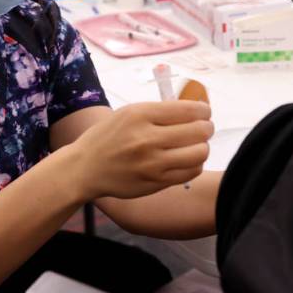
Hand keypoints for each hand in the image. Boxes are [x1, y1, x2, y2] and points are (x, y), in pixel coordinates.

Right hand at [68, 101, 212, 200]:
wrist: (86, 168)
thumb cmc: (109, 136)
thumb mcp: (129, 113)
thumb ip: (160, 111)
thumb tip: (196, 110)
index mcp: (140, 114)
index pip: (189, 110)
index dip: (204, 111)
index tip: (204, 112)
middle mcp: (147, 138)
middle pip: (199, 131)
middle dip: (207, 128)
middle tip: (203, 128)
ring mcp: (152, 163)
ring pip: (199, 153)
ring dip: (202, 147)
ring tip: (195, 145)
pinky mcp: (156, 182)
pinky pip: (191, 172)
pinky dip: (194, 164)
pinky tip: (186, 159)